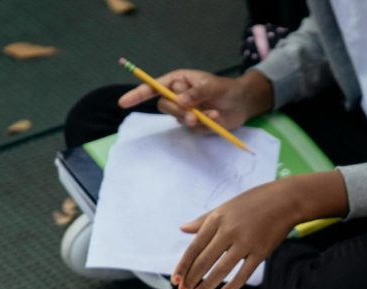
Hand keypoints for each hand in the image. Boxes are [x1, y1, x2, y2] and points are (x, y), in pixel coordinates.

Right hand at [118, 69, 272, 131]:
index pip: (153, 87)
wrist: (242, 103)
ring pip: (178, 118)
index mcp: (178, 81)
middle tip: (194, 114)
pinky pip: (193, 128)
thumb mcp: (212, 86)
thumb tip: (179, 101)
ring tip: (212, 113)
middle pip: (164, 106)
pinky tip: (216, 117)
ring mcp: (186, 111)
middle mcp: (178, 96)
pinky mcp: (195, 124)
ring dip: (195, 118)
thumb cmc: (226, 88)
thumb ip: (196, 92)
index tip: (123, 103)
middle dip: (178, 111)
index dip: (137, 94)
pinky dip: (205, 124)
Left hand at [172, 171, 347, 288]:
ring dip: (208, 285)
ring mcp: (246, 242)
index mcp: (217, 220)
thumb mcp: (226, 207)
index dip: (183, 266)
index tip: (175, 280)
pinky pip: (244, 273)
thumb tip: (183, 229)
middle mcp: (229, 231)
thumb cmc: (254, 202)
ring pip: (222, 269)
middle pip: (205, 260)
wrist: (286, 200)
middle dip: (192, 278)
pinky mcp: (261, 251)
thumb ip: (204, 220)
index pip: (194, 247)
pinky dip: (233, 285)